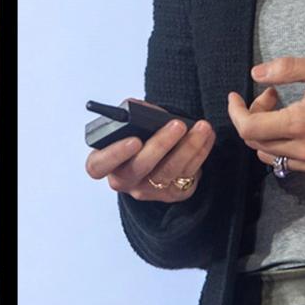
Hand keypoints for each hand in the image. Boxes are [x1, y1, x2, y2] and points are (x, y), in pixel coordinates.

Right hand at [85, 115, 216, 201]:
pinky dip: (200, 153)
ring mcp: (148, 191)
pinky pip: (187, 175)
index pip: (98, 166)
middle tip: (178, 125)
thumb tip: (142, 110)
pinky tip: (207, 137)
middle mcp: (124, 181)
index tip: (134, 140)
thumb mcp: (130, 124)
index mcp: (104, 162)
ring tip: (202, 127)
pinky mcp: (171, 194)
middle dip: (161, 144)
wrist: (157, 154)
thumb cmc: (139, 134)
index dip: (115, 154)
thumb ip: (132, 117)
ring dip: (189, 147)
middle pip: (140, 168)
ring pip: (169, 171)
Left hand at [228, 57, 304, 175]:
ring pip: (267, 153)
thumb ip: (287, 68)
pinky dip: (277, 145)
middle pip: (254, 141)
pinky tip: (293, 126)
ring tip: (282, 110)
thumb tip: (255, 74)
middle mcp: (303, 149)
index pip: (250, 127)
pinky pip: (284, 162)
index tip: (235, 96)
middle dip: (253, 115)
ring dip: (264, 132)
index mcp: (300, 124)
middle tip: (271, 95)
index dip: (235, 111)